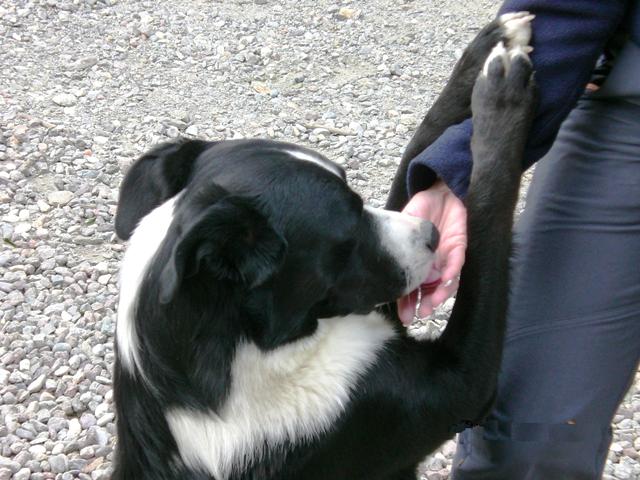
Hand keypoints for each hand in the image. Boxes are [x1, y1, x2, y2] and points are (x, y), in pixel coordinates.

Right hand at [397, 181, 467, 323]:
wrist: (442, 192)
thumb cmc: (422, 207)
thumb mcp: (404, 222)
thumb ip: (399, 238)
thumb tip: (384, 253)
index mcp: (416, 262)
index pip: (411, 286)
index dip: (407, 302)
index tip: (403, 317)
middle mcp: (432, 265)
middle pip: (428, 290)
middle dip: (423, 305)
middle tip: (417, 315)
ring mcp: (446, 258)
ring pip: (445, 283)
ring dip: (439, 295)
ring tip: (431, 304)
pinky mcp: (459, 247)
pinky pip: (456, 263)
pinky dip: (451, 272)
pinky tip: (444, 279)